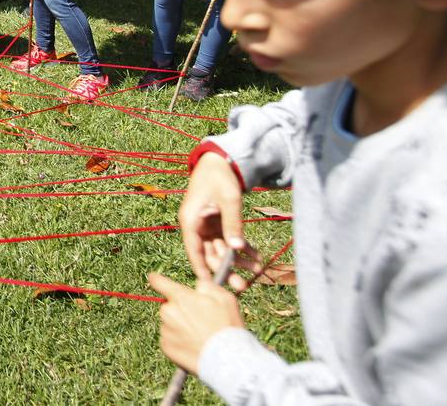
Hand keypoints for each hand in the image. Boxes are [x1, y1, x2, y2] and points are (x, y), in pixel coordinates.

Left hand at [147, 271, 244, 374]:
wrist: (227, 360)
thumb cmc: (227, 327)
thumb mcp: (224, 298)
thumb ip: (206, 286)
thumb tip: (197, 285)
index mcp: (180, 297)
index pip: (158, 281)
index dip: (157, 279)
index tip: (155, 278)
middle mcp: (168, 312)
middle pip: (168, 306)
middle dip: (179, 309)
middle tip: (199, 319)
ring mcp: (165, 330)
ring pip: (169, 322)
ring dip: (179, 325)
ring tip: (199, 335)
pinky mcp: (165, 347)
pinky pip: (169, 338)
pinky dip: (178, 340)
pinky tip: (194, 345)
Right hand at [179, 152, 256, 284]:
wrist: (220, 161)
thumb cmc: (220, 177)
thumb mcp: (228, 199)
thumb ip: (232, 224)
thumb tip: (236, 248)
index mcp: (190, 220)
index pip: (194, 250)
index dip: (202, 269)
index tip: (211, 287)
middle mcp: (196, 226)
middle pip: (209, 254)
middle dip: (226, 270)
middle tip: (243, 286)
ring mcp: (206, 226)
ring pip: (220, 250)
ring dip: (236, 260)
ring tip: (256, 270)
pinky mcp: (216, 223)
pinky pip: (228, 240)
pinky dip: (241, 248)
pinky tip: (256, 256)